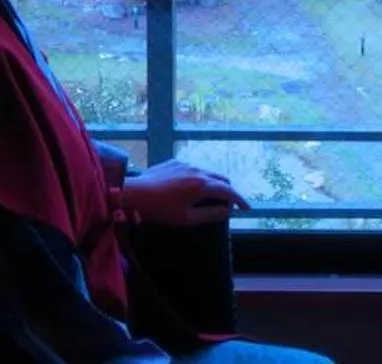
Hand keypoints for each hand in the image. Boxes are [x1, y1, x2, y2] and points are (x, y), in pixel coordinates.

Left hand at [123, 159, 249, 226]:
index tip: (247, 208)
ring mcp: (185, 164)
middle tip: (228, 204)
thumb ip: (210, 215)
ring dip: (213, 183)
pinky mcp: (174, 162)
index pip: (228, 191)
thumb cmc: (161, 210)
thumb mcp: (186, 219)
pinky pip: (193, 168)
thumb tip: (228, 211)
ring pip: (207, 172)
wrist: (134, 194)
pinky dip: (199, 178)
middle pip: (221, 178)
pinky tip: (189, 189)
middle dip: (228, 190)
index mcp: (203, 185)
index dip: (239, 200)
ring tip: (209, 197)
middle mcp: (198, 170)